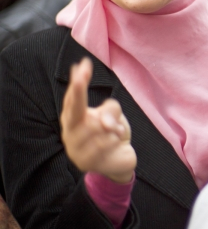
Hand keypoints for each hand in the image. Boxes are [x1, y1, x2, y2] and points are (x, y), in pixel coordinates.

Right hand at [60, 58, 135, 183]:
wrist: (118, 162)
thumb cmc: (111, 133)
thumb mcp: (113, 115)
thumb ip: (110, 110)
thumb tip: (105, 124)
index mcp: (72, 120)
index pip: (72, 99)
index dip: (77, 83)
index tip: (82, 65)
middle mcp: (69, 134)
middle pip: (73, 111)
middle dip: (77, 92)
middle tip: (81, 75)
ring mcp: (76, 150)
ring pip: (98, 126)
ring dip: (113, 127)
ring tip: (115, 133)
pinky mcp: (87, 163)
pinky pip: (106, 142)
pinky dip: (116, 139)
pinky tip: (117, 144)